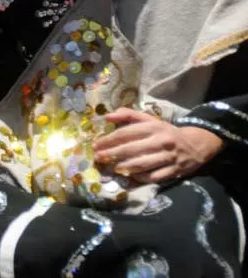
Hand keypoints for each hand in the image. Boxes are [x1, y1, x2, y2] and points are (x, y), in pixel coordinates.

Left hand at [93, 107, 223, 183]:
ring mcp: (168, 157)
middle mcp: (161, 141)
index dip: (108, 140)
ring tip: (112, 168)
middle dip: (111, 154)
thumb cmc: (166, 132)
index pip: (126, 133)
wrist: (197, 144)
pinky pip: (154, 177)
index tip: (95, 145)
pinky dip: (140, 177)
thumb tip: (107, 116)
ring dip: (124, 167)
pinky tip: (130, 176)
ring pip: (142, 164)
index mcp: (153, 127)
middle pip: (131, 149)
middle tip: (98, 158)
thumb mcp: (150, 120)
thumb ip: (129, 115)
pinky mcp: (174, 171)